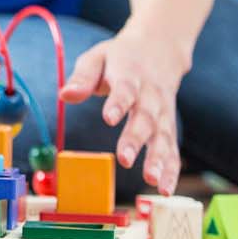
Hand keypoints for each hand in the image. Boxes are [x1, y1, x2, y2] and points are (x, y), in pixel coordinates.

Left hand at [59, 20, 192, 193]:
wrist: (158, 49)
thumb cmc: (119, 58)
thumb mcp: (97, 58)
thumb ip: (82, 77)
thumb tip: (64, 95)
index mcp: (129, 74)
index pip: (124, 89)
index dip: (117, 103)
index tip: (108, 118)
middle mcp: (150, 95)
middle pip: (145, 117)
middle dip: (135, 139)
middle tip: (124, 159)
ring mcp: (163, 112)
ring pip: (162, 136)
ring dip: (158, 159)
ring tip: (151, 180)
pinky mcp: (168, 126)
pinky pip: (173, 148)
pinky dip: (171, 169)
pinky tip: (165, 189)